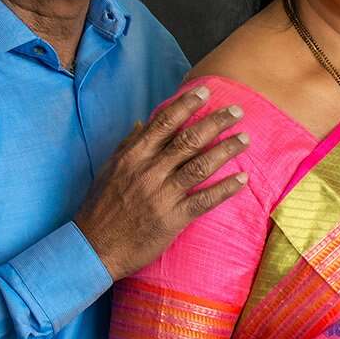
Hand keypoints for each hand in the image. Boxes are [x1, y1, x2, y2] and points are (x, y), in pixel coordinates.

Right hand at [76, 86, 249, 278]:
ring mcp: (162, 194)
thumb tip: (141, 123)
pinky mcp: (173, 218)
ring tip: (245, 138)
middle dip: (216, 122)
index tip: (206, 91)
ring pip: (200, 165)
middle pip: (188, 139)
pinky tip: (243, 179)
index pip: (164, 122)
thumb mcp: (109, 170)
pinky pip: (204, 200)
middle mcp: (149, 171)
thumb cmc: (100, 207)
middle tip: (237, 111)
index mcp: (133, 156)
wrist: (94, 247)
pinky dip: (225, 189)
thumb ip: (128, 145)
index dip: (187, 104)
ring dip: (226, 150)